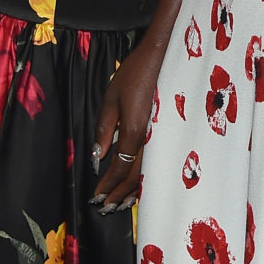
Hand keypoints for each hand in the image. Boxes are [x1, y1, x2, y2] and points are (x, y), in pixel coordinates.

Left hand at [89, 40, 162, 211]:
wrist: (166, 56)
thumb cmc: (136, 72)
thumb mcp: (112, 97)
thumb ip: (104, 128)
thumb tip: (97, 157)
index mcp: (134, 130)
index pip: (118, 167)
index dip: (107, 184)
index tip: (95, 196)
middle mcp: (151, 139)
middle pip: (134, 177)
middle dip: (118, 194)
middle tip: (104, 207)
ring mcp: (162, 137)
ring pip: (148, 174)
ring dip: (133, 192)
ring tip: (119, 205)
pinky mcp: (168, 133)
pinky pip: (156, 163)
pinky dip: (146, 178)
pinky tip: (139, 185)